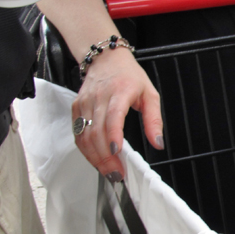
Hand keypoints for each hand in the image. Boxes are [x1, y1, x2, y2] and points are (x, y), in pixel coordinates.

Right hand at [71, 47, 163, 181]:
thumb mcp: (150, 94)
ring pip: (84, 135)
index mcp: (120, 92)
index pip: (113, 116)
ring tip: (108, 172)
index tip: (117, 153)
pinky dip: (86, 149)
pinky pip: (78, 133)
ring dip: (95, 157)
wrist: (106, 59)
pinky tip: (96, 160)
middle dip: (105, 157)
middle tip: (117, 174)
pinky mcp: (76, 108)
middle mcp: (99, 97)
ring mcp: (84, 103)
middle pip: (97, 131)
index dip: (113, 135)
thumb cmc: (130, 76)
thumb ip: (154, 120)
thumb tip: (158, 143)